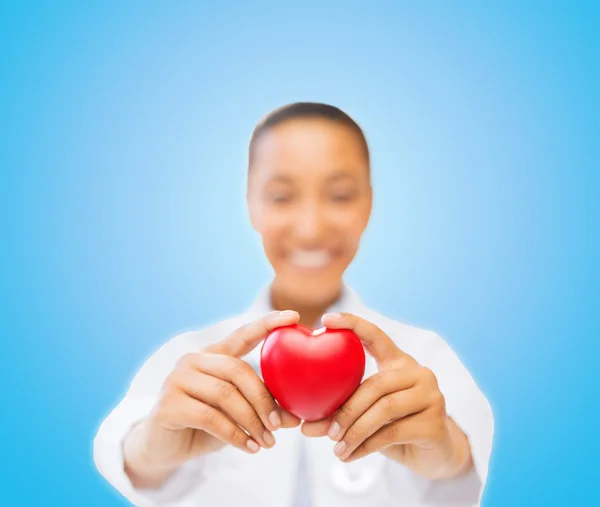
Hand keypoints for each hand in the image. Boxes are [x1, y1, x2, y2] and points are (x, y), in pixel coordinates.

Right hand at [124, 310, 301, 487]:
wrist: (162, 448)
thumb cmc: (204, 426)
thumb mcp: (238, 415)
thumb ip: (263, 410)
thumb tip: (295, 418)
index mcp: (213, 355)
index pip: (243, 334)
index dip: (267, 324)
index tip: (294, 316)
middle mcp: (193, 360)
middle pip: (238, 370)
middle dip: (263, 399)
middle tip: (280, 424)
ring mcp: (177, 379)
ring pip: (225, 394)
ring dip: (251, 421)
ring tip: (268, 442)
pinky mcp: (168, 404)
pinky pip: (210, 417)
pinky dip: (235, 434)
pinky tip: (249, 447)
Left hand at [301, 312, 471, 479]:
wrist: (436, 455)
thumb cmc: (395, 428)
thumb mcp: (367, 417)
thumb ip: (339, 416)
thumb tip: (304, 427)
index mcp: (398, 362)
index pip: (375, 336)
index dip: (352, 324)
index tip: (325, 319)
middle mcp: (418, 373)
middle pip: (375, 384)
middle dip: (347, 409)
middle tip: (327, 431)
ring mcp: (431, 395)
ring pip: (384, 409)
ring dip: (355, 431)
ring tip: (337, 449)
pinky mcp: (435, 422)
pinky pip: (393, 432)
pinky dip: (367, 446)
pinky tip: (351, 455)